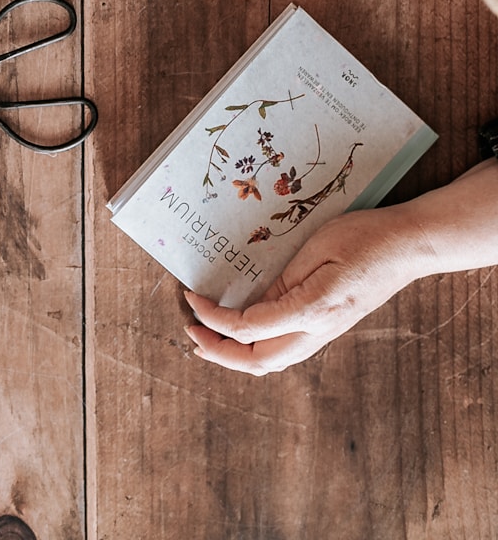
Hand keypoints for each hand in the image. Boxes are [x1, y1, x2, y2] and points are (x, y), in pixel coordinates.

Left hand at [183, 204, 429, 374]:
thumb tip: (248, 303)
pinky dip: (256, 348)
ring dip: (235, 355)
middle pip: (257, 361)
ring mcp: (325, 334)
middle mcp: (318, 331)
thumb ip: (281, 280)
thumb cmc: (364, 237)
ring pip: (272, 362)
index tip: (191, 299)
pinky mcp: (328, 329)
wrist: (408, 246)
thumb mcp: (315, 248)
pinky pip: (285, 350)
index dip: (213, 319)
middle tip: (191, 332)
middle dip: (218, 352)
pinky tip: (244, 334)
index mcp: (312, 309)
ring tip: (209, 338)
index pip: (248, 328)